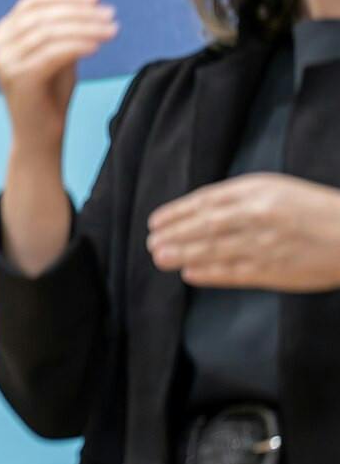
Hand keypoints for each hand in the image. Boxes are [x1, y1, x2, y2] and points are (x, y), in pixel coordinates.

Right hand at [0, 0, 118, 153]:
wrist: (39, 137)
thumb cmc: (50, 94)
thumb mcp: (56, 53)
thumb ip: (63, 29)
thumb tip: (88, 4)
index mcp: (4, 33)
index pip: (34, 0)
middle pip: (43, 14)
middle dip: (81, 12)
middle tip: (110, 15)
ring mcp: (4, 60)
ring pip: (49, 31)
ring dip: (85, 28)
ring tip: (111, 30)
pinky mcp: (17, 77)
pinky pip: (52, 53)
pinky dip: (77, 46)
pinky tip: (97, 46)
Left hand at [148, 173, 339, 290]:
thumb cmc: (312, 209)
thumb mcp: (274, 188)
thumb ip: (238, 197)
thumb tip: (198, 210)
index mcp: (256, 190)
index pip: (205, 201)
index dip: (177, 212)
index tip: (155, 221)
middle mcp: (258, 215)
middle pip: (205, 225)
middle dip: (174, 235)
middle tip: (151, 243)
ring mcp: (266, 244)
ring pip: (215, 249)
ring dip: (184, 254)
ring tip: (160, 258)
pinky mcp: (276, 270)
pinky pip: (236, 273)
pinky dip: (210, 274)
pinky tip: (190, 274)